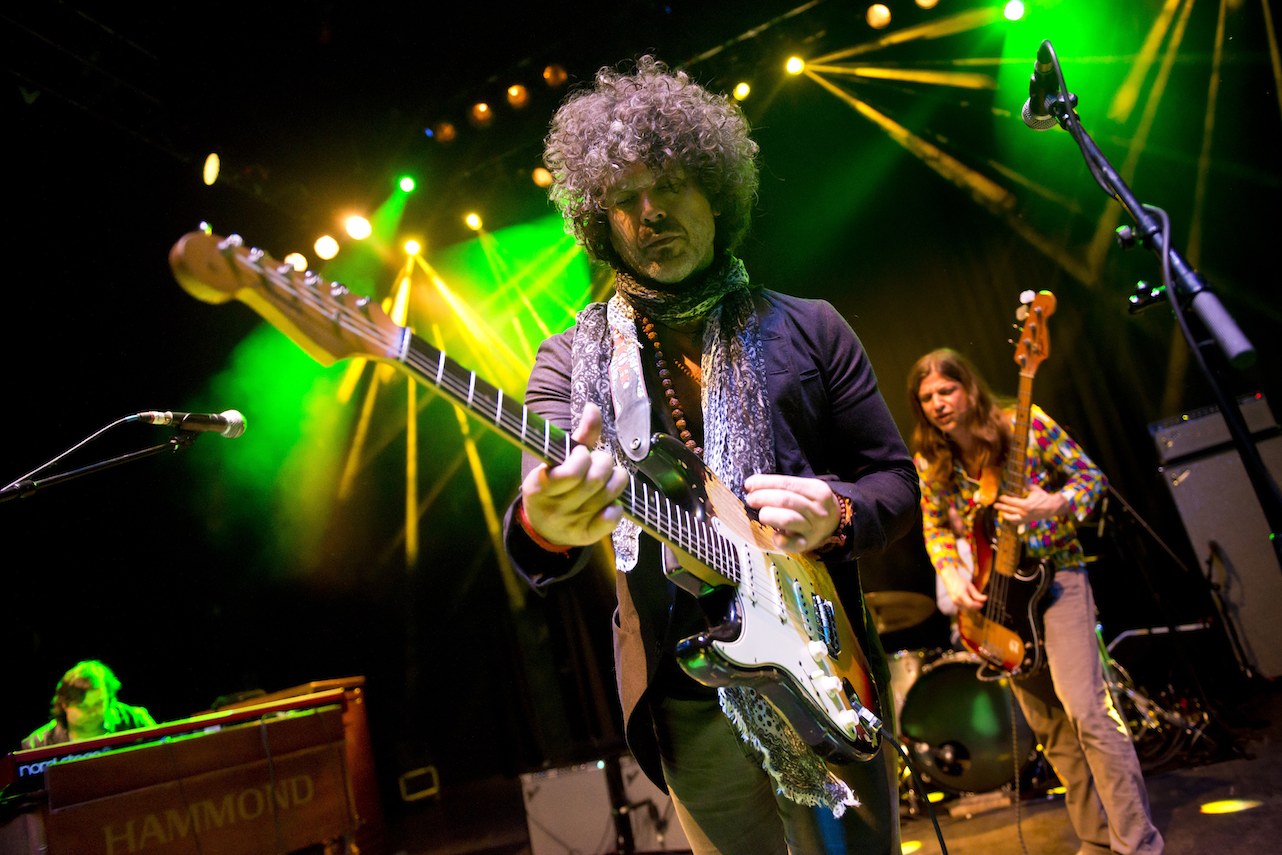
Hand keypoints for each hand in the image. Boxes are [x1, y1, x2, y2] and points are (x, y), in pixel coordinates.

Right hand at [520, 403, 628, 546]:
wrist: (542, 527)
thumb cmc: (552, 485)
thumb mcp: (556, 460)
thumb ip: (579, 436)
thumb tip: (593, 408)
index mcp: (540, 486)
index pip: (571, 472)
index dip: (583, 457)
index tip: (581, 453)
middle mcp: (554, 508)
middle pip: (595, 480)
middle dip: (604, 463)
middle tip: (599, 461)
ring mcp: (571, 524)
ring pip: (608, 495)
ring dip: (616, 479)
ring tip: (611, 475)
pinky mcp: (586, 537)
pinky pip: (611, 520)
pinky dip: (617, 507)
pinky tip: (611, 501)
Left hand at [743, 474, 841, 551]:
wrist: (835, 523)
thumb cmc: (812, 504)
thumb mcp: (806, 489)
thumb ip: (783, 486)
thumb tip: (752, 485)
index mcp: (817, 490)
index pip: (786, 483)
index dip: (764, 483)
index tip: (749, 484)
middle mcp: (817, 509)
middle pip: (785, 500)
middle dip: (762, 497)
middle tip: (751, 499)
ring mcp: (813, 528)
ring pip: (787, 519)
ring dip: (768, 515)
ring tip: (761, 514)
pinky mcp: (807, 544)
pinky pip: (791, 543)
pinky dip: (779, 539)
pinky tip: (774, 535)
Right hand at [940, 565, 986, 609]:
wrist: (949, 578)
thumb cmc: (960, 581)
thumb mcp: (970, 586)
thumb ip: (977, 594)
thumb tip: (986, 599)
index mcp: (961, 594)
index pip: (970, 604)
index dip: (977, 605)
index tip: (983, 604)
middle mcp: (956, 599)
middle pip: (969, 607)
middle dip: (976, 606)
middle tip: (981, 602)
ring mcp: (954, 602)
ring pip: (966, 608)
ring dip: (972, 606)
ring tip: (975, 600)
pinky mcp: (954, 603)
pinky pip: (963, 607)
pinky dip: (967, 605)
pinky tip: (969, 599)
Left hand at [993, 485, 1065, 523]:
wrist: (1052, 507)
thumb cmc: (1043, 497)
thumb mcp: (1035, 489)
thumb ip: (1026, 484)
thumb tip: (1021, 477)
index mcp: (1025, 504)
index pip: (1011, 502)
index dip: (1004, 499)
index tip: (1000, 497)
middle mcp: (1024, 512)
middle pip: (1009, 510)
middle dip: (1001, 507)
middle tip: (995, 505)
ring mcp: (1025, 518)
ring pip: (1011, 518)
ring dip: (1005, 515)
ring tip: (1001, 512)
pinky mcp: (1027, 521)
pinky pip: (1017, 523)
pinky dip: (1011, 521)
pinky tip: (1008, 518)